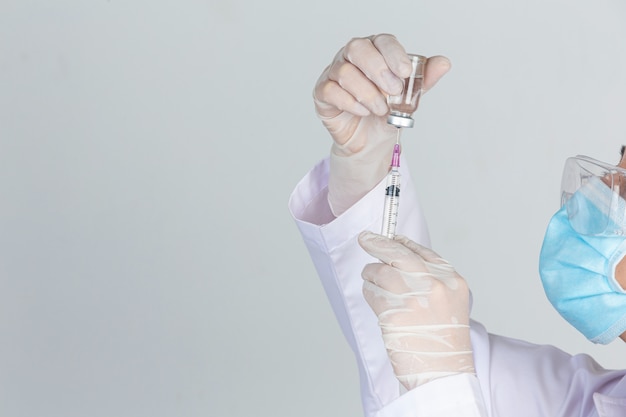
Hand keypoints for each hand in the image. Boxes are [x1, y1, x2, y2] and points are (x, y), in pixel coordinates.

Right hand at [314, 34, 450, 215]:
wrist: (371, 140)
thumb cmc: (387, 112)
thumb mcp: (409, 97)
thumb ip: (424, 80)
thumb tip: (444, 63)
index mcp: (375, 50)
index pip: (382, 41)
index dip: (393, 54)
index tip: (405, 72)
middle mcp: (352, 57)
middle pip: (358, 49)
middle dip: (378, 70)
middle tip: (393, 91)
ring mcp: (334, 73)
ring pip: (345, 72)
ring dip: (367, 93)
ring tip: (380, 109)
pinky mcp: (323, 92)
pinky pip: (331, 91)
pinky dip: (350, 103)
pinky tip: (364, 112)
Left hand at [358, 231, 473, 389]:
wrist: (445, 374)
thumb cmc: (444, 343)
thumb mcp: (449, 303)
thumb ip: (430, 281)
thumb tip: (400, 259)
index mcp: (451, 280)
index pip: (422, 251)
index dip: (402, 242)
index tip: (390, 237)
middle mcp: (434, 285)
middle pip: (398, 253)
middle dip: (378, 243)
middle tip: (366, 239)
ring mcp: (414, 298)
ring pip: (380, 271)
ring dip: (371, 275)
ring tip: (372, 283)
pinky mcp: (394, 313)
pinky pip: (372, 292)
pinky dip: (369, 293)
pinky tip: (375, 300)